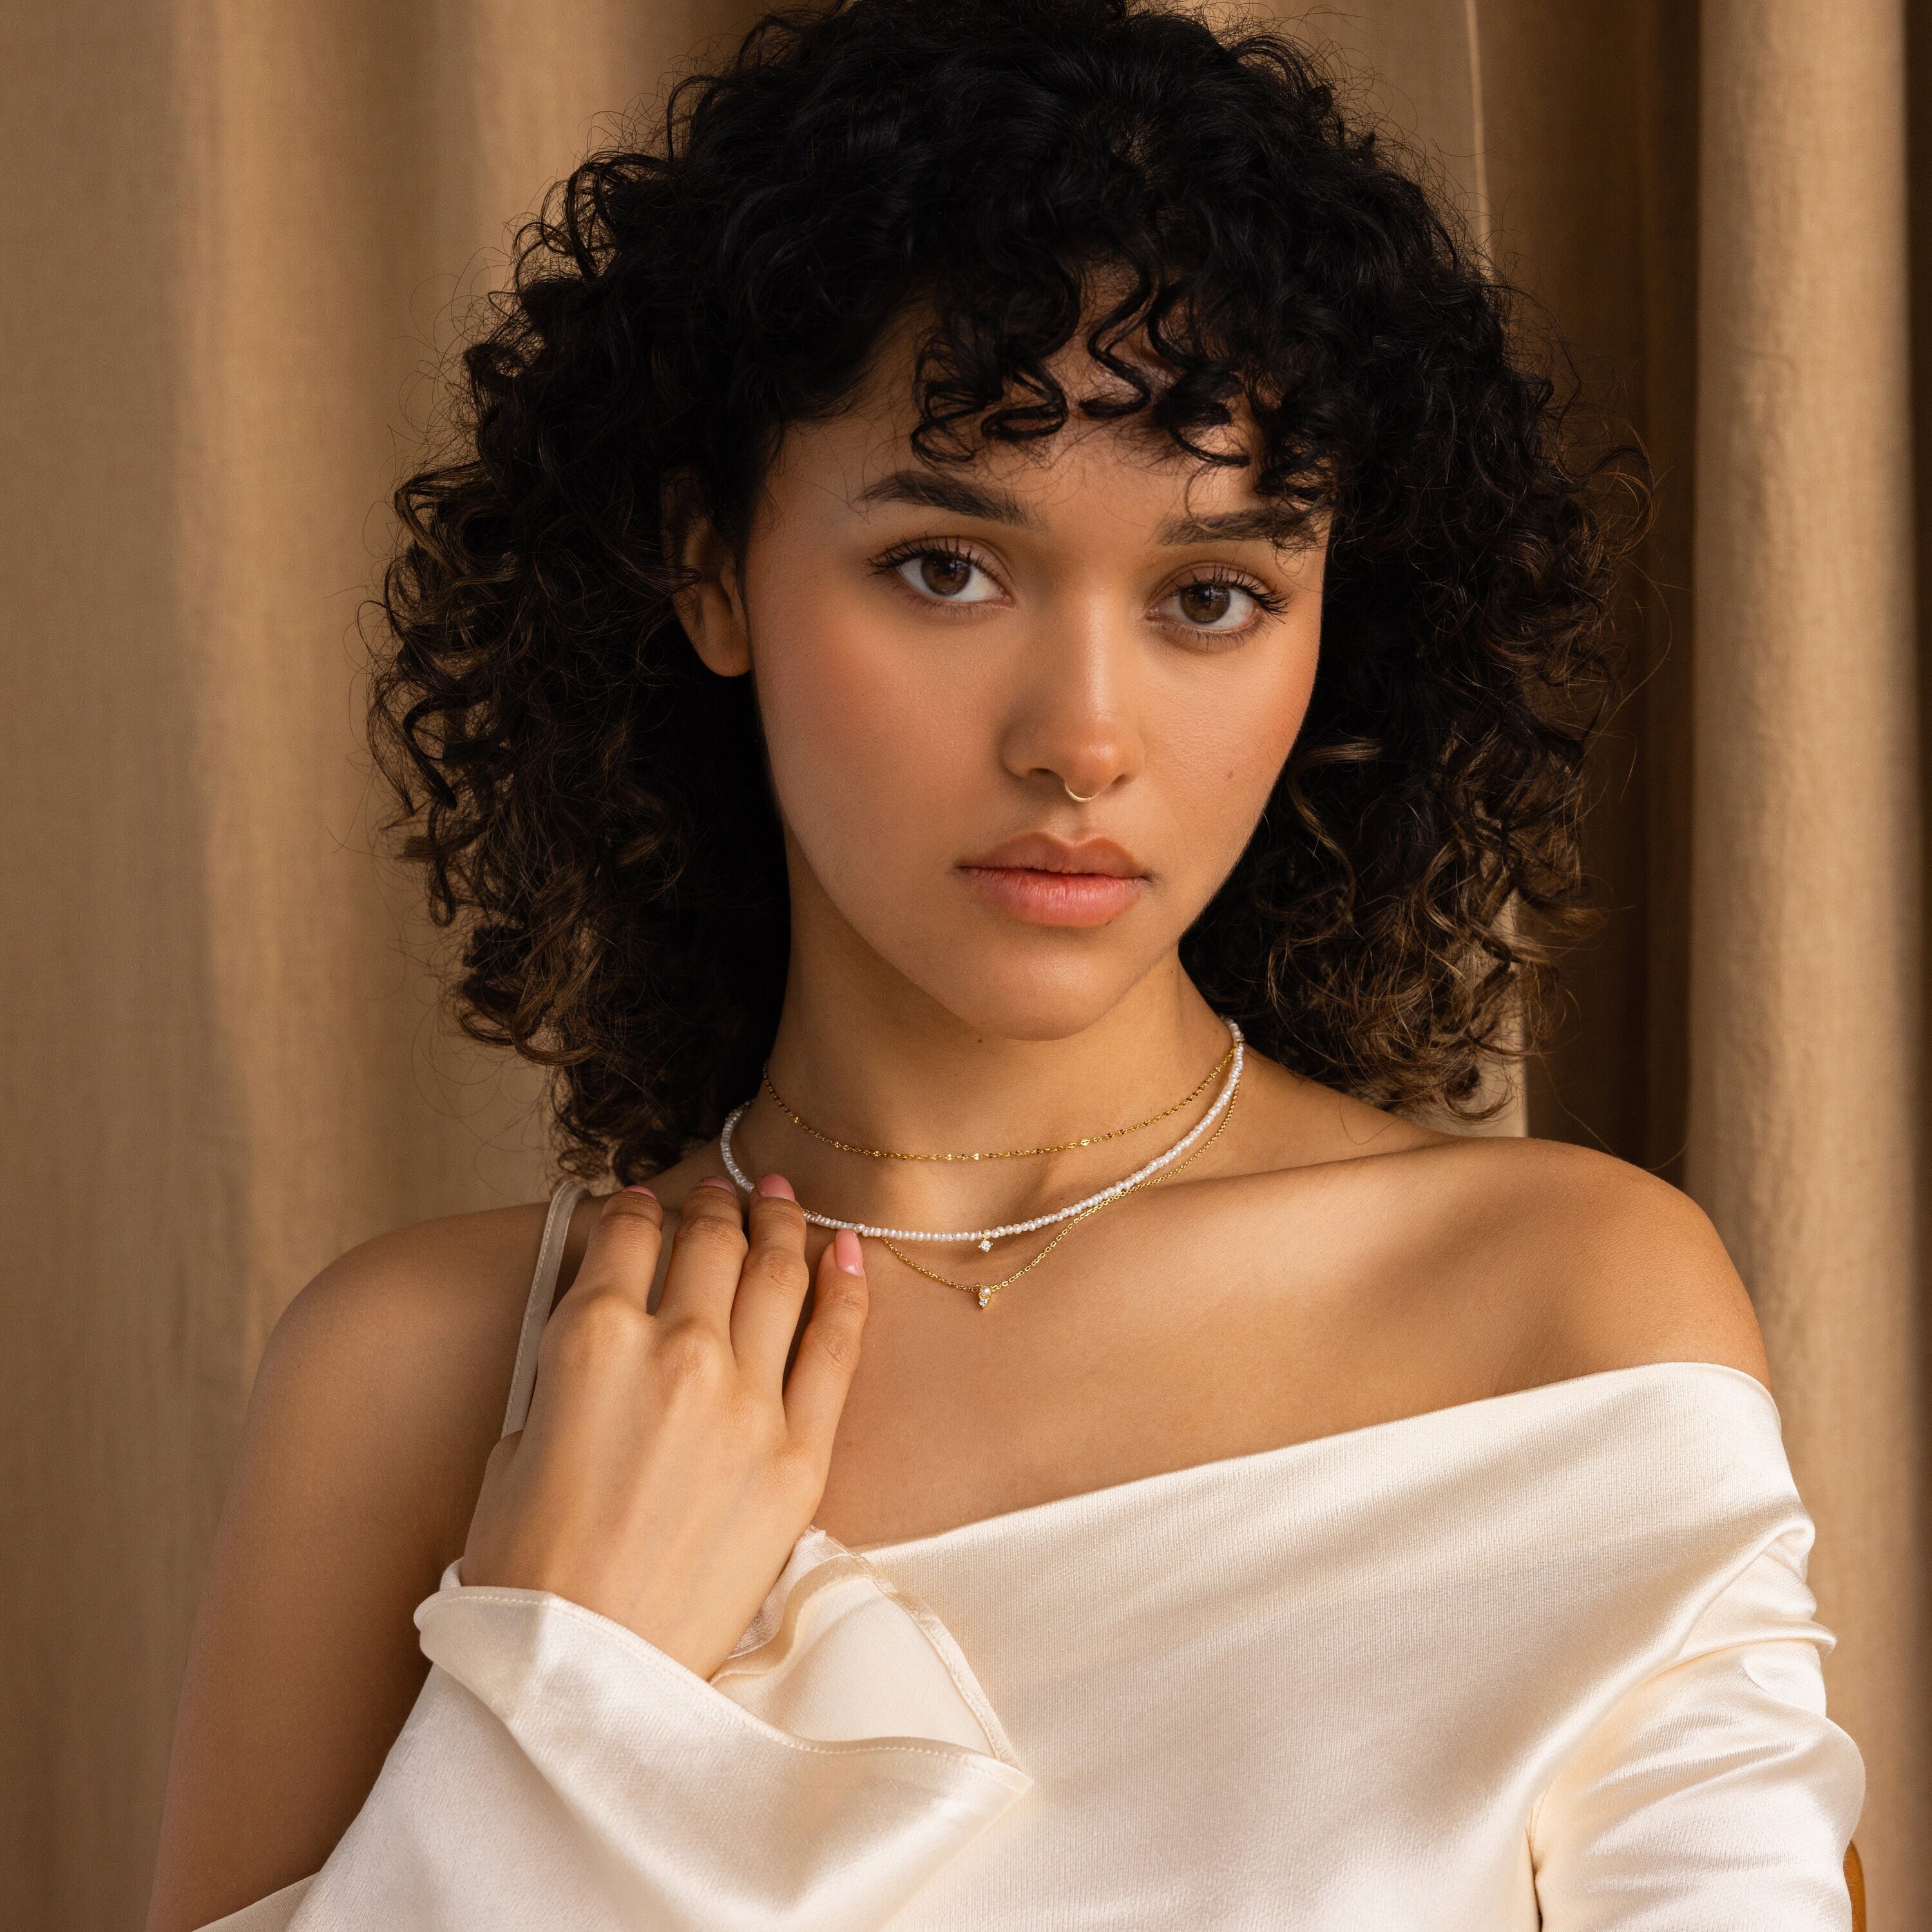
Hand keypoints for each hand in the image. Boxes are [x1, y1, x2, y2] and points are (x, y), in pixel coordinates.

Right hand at [460, 1173, 868, 1678]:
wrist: (585, 1672)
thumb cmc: (527, 1570)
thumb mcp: (514, 1443)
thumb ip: (567, 1371)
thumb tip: (603, 1336)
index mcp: (592, 1338)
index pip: (625, 1235)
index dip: (635, 1208)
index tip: (644, 1201)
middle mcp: (676, 1348)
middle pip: (710, 1242)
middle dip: (714, 1205)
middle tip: (723, 1192)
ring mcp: (747, 1398)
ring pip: (778, 1273)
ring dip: (780, 1224)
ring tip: (783, 1198)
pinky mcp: (800, 1454)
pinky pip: (836, 1345)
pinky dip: (846, 1287)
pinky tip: (847, 1250)